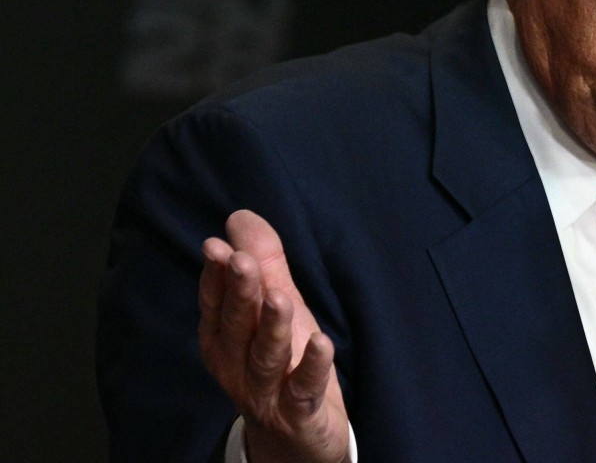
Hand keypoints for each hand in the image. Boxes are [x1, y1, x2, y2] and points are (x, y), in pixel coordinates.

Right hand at [199, 210, 349, 462]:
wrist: (296, 437)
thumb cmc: (284, 362)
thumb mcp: (275, 308)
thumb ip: (262, 264)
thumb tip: (240, 217)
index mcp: (225, 337)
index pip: (216, 303)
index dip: (216, 276)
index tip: (217, 247)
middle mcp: (237, 364)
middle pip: (237, 326)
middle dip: (239, 293)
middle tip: (242, 261)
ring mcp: (266, 390)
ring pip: (265, 356)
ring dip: (271, 326)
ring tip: (279, 297)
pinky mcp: (298, 411)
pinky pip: (304, 387)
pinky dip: (313, 365)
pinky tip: (322, 342)